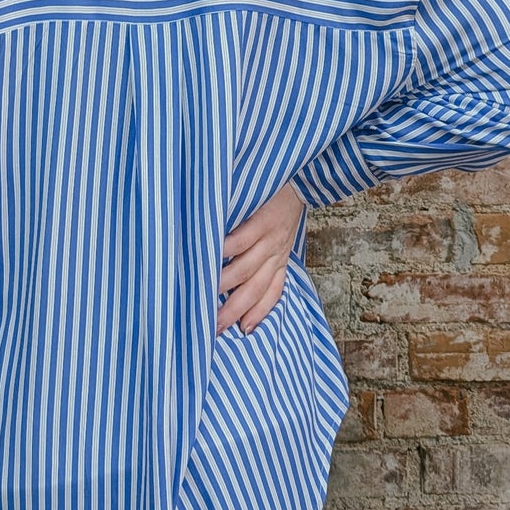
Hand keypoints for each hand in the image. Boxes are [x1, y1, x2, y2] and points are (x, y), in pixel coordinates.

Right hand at [216, 182, 306, 335]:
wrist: (304, 177)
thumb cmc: (282, 206)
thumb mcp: (280, 234)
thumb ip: (261, 252)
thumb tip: (232, 271)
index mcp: (280, 258)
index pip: (271, 293)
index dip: (258, 313)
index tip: (244, 332)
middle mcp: (276, 253)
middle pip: (254, 289)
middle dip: (234, 310)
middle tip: (215, 326)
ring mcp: (270, 238)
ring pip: (246, 268)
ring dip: (226, 284)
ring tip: (205, 295)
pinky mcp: (263, 220)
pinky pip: (243, 239)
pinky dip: (227, 250)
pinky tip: (211, 257)